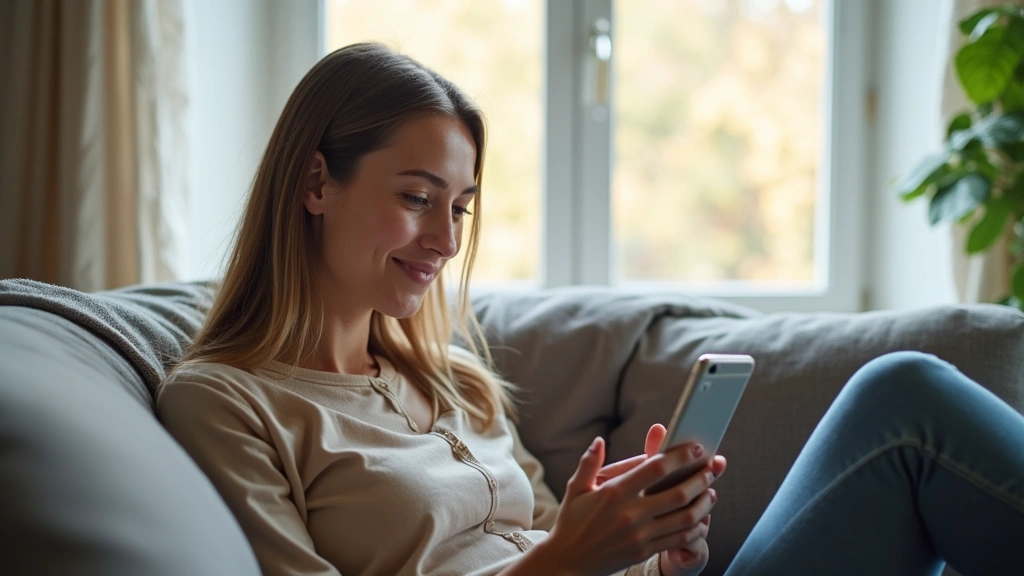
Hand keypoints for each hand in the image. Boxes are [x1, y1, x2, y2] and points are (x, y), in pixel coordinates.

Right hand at [540, 428, 724, 575]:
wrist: (567, 561)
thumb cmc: (571, 522)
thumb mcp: (575, 489)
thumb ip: (589, 463)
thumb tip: (599, 441)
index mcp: (614, 492)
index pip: (655, 469)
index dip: (680, 457)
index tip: (696, 449)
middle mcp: (630, 513)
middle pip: (677, 493)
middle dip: (699, 478)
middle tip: (710, 468)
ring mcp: (639, 534)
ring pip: (683, 517)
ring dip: (703, 503)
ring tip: (711, 492)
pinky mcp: (643, 551)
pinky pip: (678, 539)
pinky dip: (695, 528)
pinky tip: (701, 519)